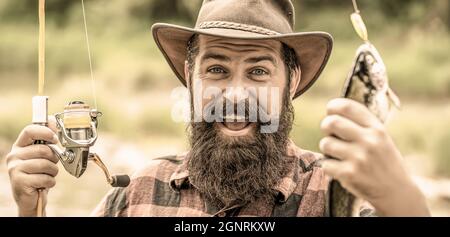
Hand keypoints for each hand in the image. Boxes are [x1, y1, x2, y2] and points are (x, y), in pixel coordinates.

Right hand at [6, 118, 58, 216]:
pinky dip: (49, 182)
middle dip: (54, 158)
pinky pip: (44, 178)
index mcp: (20, 146)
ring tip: (47, 175)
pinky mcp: (19, 181)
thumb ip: (48, 140)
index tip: (55, 138)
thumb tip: (53, 120)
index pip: (30, 130)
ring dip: (53, 172)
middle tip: (51, 165)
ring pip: (45, 164)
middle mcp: (14, 155)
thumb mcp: (44, 155)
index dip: (45, 132)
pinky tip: (43, 184)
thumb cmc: (39, 174)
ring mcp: (14, 168)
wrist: (31, 198)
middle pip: (43, 149)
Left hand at [319, 98, 429, 215]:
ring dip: (327, 149)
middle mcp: (369, 141)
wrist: (396, 192)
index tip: (330, 111)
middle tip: (330, 133)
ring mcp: (359, 158)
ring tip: (338, 154)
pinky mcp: (349, 174)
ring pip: (325, 143)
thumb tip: (331, 113)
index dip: (333, 106)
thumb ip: (361, 125)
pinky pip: (326, 164)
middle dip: (326, 126)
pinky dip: (329, 167)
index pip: (348, 107)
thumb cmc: (384, 161)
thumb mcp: (381, 138)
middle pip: (331, 122)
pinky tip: (340, 169)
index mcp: (377, 129)